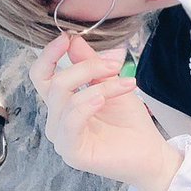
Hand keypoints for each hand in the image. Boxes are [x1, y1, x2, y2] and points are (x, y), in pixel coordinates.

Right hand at [29, 34, 181, 190]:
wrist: (149, 153)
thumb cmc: (130, 122)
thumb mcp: (110, 84)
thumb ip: (90, 64)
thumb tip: (73, 39)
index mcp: (62, 103)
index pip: (41, 75)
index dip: (48, 54)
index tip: (67, 37)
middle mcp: (57, 120)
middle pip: (54, 82)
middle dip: (85, 67)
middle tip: (115, 64)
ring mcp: (61, 137)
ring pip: (66, 98)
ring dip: (99, 85)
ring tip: (125, 85)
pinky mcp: (71, 152)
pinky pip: (70, 120)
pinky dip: (87, 104)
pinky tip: (103, 98)